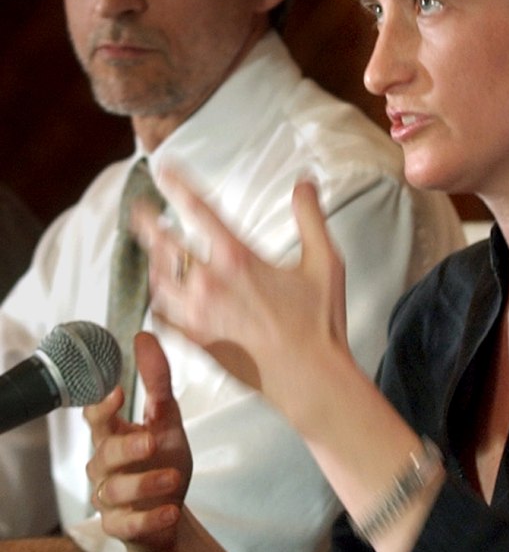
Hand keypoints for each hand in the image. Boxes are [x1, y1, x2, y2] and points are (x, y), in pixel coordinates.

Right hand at [85, 332, 191, 551]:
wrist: (170, 514)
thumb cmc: (162, 459)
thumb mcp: (168, 419)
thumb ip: (157, 381)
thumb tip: (144, 336)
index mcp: (113, 437)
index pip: (96, 420)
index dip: (102, 407)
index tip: (118, 392)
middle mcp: (105, 468)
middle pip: (104, 455)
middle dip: (126, 447)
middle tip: (152, 440)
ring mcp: (110, 500)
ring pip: (115, 491)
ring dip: (145, 483)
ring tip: (173, 477)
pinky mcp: (121, 528)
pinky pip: (128, 525)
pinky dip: (149, 518)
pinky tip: (171, 511)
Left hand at [130, 166, 348, 427]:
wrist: (311, 380)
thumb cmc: (319, 323)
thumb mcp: (325, 262)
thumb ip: (310, 217)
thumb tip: (304, 183)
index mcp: (238, 258)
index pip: (199, 210)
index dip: (177, 186)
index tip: (164, 171)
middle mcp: (210, 284)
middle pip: (164, 244)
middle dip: (148, 223)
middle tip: (140, 212)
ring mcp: (199, 316)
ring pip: (159, 281)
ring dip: (153, 263)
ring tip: (152, 253)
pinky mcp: (198, 343)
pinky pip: (163, 318)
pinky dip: (158, 303)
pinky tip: (160, 298)